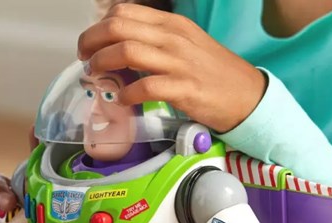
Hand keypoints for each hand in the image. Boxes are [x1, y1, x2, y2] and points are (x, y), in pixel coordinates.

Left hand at [78, 3, 265, 132]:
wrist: (246, 95)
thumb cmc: (214, 74)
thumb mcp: (185, 47)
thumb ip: (156, 45)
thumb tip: (122, 53)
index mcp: (172, 25)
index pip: (124, 12)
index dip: (98, 28)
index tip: (90, 45)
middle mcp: (173, 38)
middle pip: (118, 28)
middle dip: (91, 43)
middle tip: (84, 60)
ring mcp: (179, 62)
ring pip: (128, 52)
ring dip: (103, 65)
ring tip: (97, 78)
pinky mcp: (185, 88)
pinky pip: (146, 86)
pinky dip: (127, 94)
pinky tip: (123, 100)